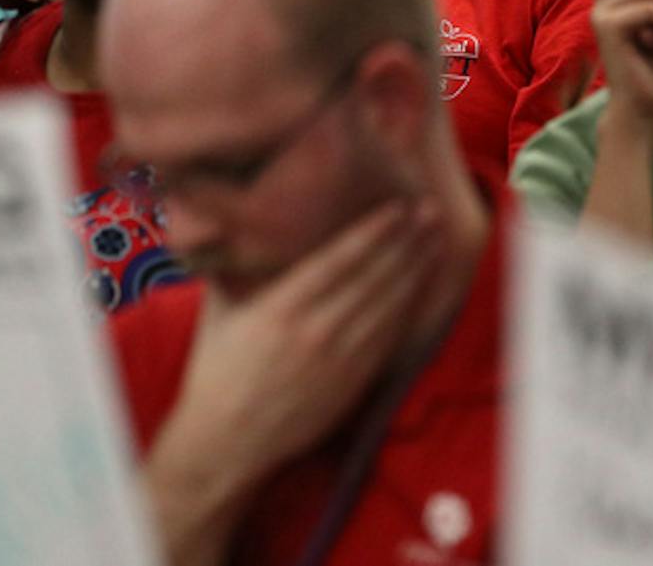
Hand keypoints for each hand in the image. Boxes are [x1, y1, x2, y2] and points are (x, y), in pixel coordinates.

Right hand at [142, 200, 439, 553]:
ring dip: (416, 270)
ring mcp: (339, 360)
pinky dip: (410, 308)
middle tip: (432, 212)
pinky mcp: (354, 383)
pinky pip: (390, 338)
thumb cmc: (217, 374)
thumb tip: (231, 229)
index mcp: (279, 311)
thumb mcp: (217, 316)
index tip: (398, 208)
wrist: (227, 444)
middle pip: (374, 278)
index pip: (338, 260)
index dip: (373, 232)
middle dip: (407, 242)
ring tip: (436, 240)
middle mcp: (314, 332)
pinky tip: (422, 286)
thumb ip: (229, 271)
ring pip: (389, 305)